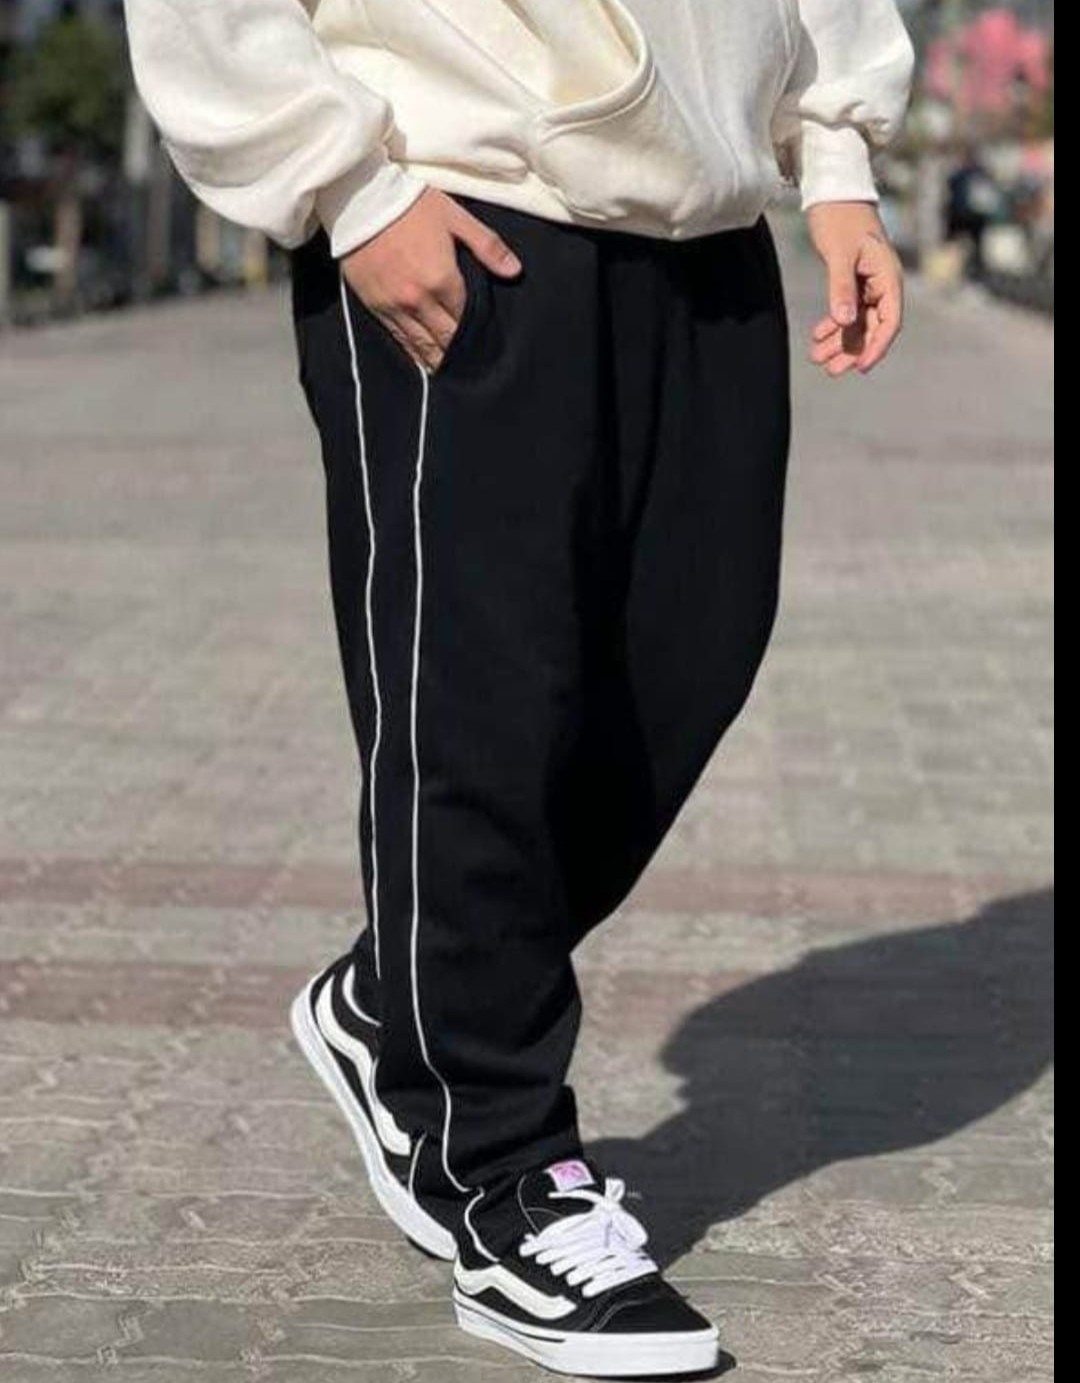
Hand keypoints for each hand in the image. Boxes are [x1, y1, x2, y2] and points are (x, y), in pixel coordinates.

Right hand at [341, 188, 522, 371]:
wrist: (361, 197)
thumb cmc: (411, 203)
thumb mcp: (456, 217)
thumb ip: (487, 246)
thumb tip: (515, 271)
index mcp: (442, 279)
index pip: (465, 318)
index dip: (475, 331)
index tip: (484, 342)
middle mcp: (419, 299)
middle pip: (445, 338)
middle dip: (459, 352)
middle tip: (471, 366)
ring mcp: (395, 305)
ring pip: (421, 344)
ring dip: (437, 359)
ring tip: (449, 372)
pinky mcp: (375, 305)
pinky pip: (398, 338)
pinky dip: (412, 352)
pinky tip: (422, 362)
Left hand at [806, 201, 903, 376]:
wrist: (831, 189)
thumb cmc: (838, 215)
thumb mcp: (838, 254)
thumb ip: (842, 288)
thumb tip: (846, 322)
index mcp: (888, 274)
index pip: (890, 320)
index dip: (877, 346)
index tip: (860, 367)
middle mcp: (883, 281)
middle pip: (874, 326)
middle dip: (853, 349)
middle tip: (831, 371)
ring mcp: (869, 281)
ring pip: (859, 321)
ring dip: (840, 341)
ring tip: (818, 359)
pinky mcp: (854, 279)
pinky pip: (848, 310)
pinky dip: (834, 325)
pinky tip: (817, 337)